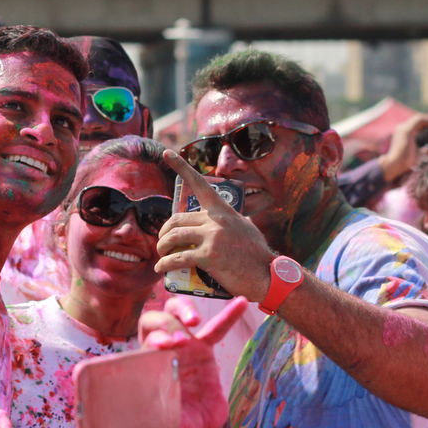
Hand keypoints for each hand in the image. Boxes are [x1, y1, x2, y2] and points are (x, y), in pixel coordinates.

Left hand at [139, 296, 247, 427]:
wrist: (196, 425)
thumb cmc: (179, 425)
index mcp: (149, 367)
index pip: (145, 344)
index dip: (154, 341)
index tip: (165, 347)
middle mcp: (162, 351)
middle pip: (154, 320)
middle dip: (166, 324)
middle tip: (181, 340)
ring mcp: (183, 346)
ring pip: (176, 313)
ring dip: (184, 310)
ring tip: (195, 320)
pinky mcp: (204, 348)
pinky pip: (215, 329)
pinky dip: (228, 316)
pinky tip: (241, 302)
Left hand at [154, 150, 276, 300]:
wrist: (268, 275)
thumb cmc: (256, 254)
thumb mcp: (244, 227)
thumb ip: (227, 220)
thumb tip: (214, 219)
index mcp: (223, 209)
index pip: (199, 183)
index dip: (180, 166)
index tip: (166, 152)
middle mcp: (216, 219)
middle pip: (177, 219)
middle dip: (164, 232)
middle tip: (163, 243)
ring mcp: (213, 237)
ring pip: (174, 237)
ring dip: (162, 247)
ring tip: (161, 256)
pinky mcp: (209, 257)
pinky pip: (178, 258)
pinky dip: (165, 264)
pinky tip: (160, 269)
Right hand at [379, 113, 427, 181]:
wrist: (394, 166)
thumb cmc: (404, 163)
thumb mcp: (420, 156)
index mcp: (405, 133)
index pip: (419, 124)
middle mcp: (402, 128)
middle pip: (420, 119)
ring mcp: (404, 128)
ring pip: (421, 118)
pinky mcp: (406, 130)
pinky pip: (421, 120)